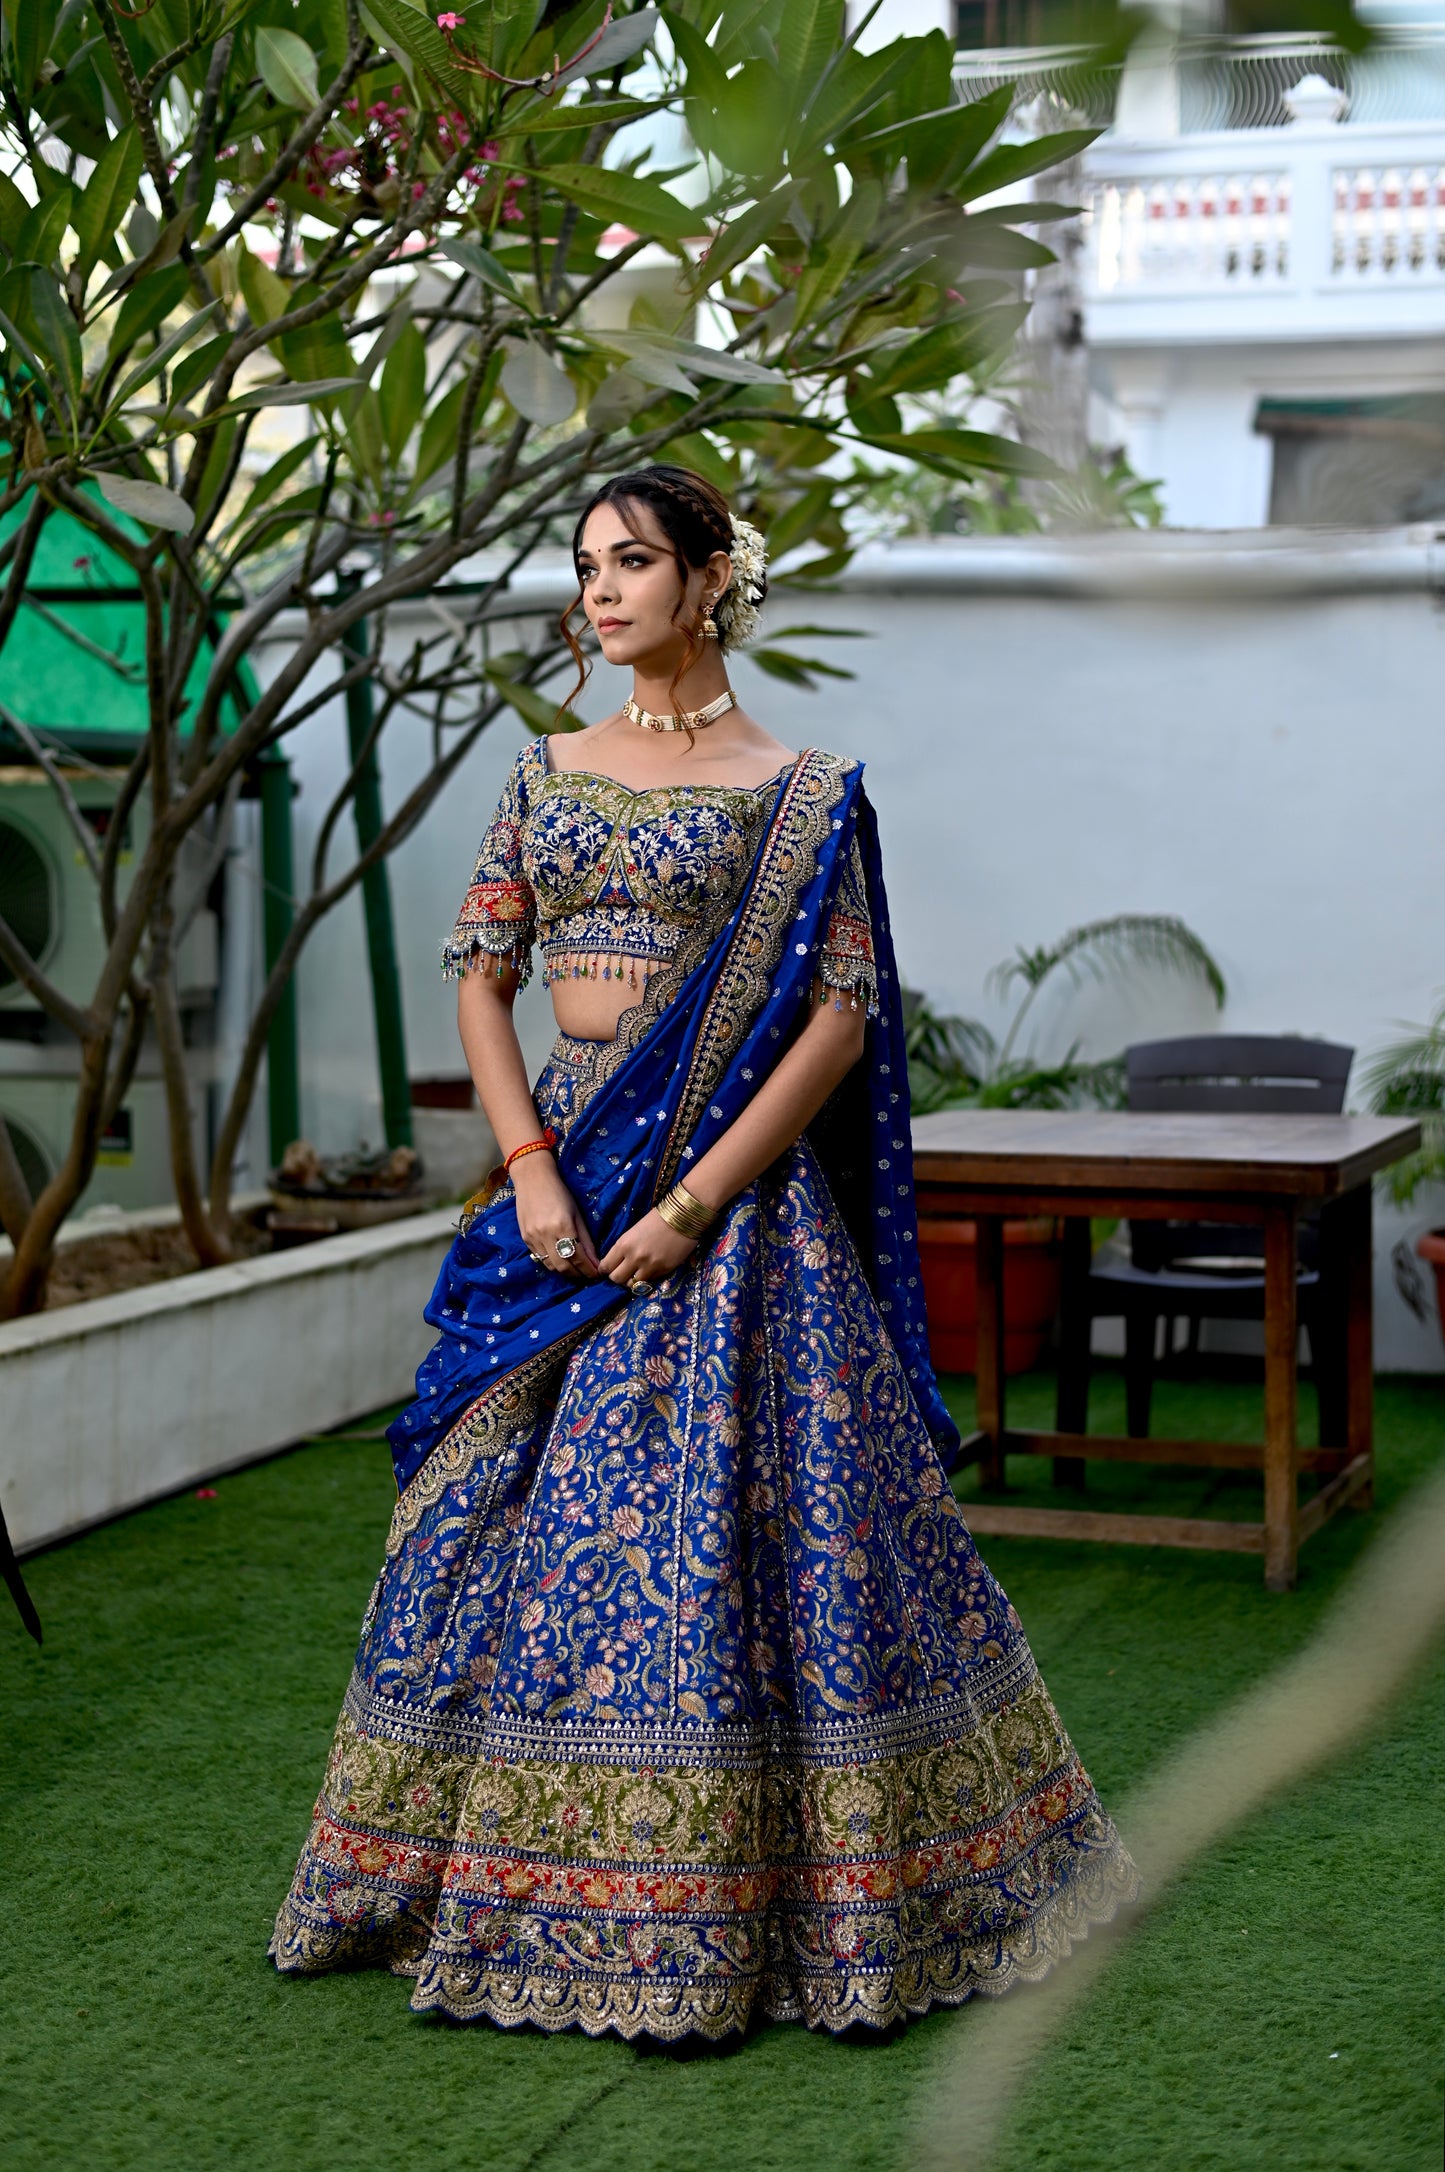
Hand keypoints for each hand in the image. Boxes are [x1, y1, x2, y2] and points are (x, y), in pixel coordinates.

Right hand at [510, 1154, 599, 1277]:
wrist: (532, 1179)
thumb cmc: (559, 1192)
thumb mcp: (577, 1214)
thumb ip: (586, 1239)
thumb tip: (596, 1261)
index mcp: (563, 1226)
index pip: (578, 1258)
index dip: (588, 1269)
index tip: (597, 1274)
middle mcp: (546, 1235)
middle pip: (564, 1267)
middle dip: (578, 1274)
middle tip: (587, 1275)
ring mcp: (533, 1238)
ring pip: (551, 1266)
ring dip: (565, 1271)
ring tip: (575, 1270)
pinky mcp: (525, 1239)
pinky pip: (540, 1258)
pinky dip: (552, 1263)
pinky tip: (560, 1260)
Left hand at [597, 1209, 698, 1290]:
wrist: (683, 1217)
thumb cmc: (657, 1219)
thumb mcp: (634, 1231)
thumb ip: (625, 1247)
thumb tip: (618, 1261)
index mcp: (624, 1244)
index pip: (606, 1266)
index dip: (605, 1269)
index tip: (608, 1268)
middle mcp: (634, 1257)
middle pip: (616, 1279)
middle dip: (617, 1277)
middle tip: (622, 1272)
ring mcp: (649, 1266)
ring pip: (632, 1285)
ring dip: (632, 1280)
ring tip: (637, 1273)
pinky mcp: (663, 1271)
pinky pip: (649, 1281)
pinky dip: (647, 1278)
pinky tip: (650, 1269)